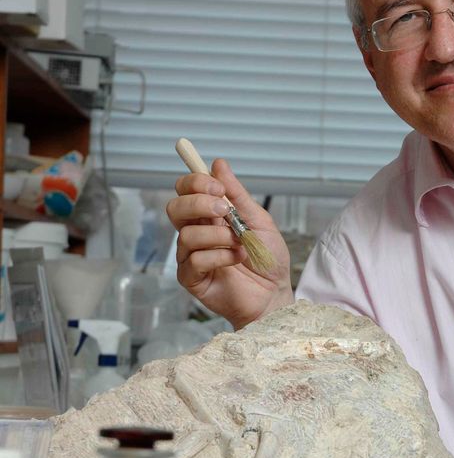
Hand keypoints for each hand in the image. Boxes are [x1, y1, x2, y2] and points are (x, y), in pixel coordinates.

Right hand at [166, 158, 292, 328]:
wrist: (275, 293)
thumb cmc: (267, 259)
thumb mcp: (258, 220)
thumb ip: (237, 194)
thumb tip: (218, 164)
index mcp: (209, 215)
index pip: (186, 190)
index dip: (196, 182)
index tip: (219, 187)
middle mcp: (196, 232)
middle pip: (175, 208)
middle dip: (199, 204)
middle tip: (224, 211)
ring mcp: (191, 256)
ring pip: (186, 235)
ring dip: (217, 235)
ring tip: (239, 243)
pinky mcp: (192, 278)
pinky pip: (194, 261)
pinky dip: (219, 257)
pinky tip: (236, 259)